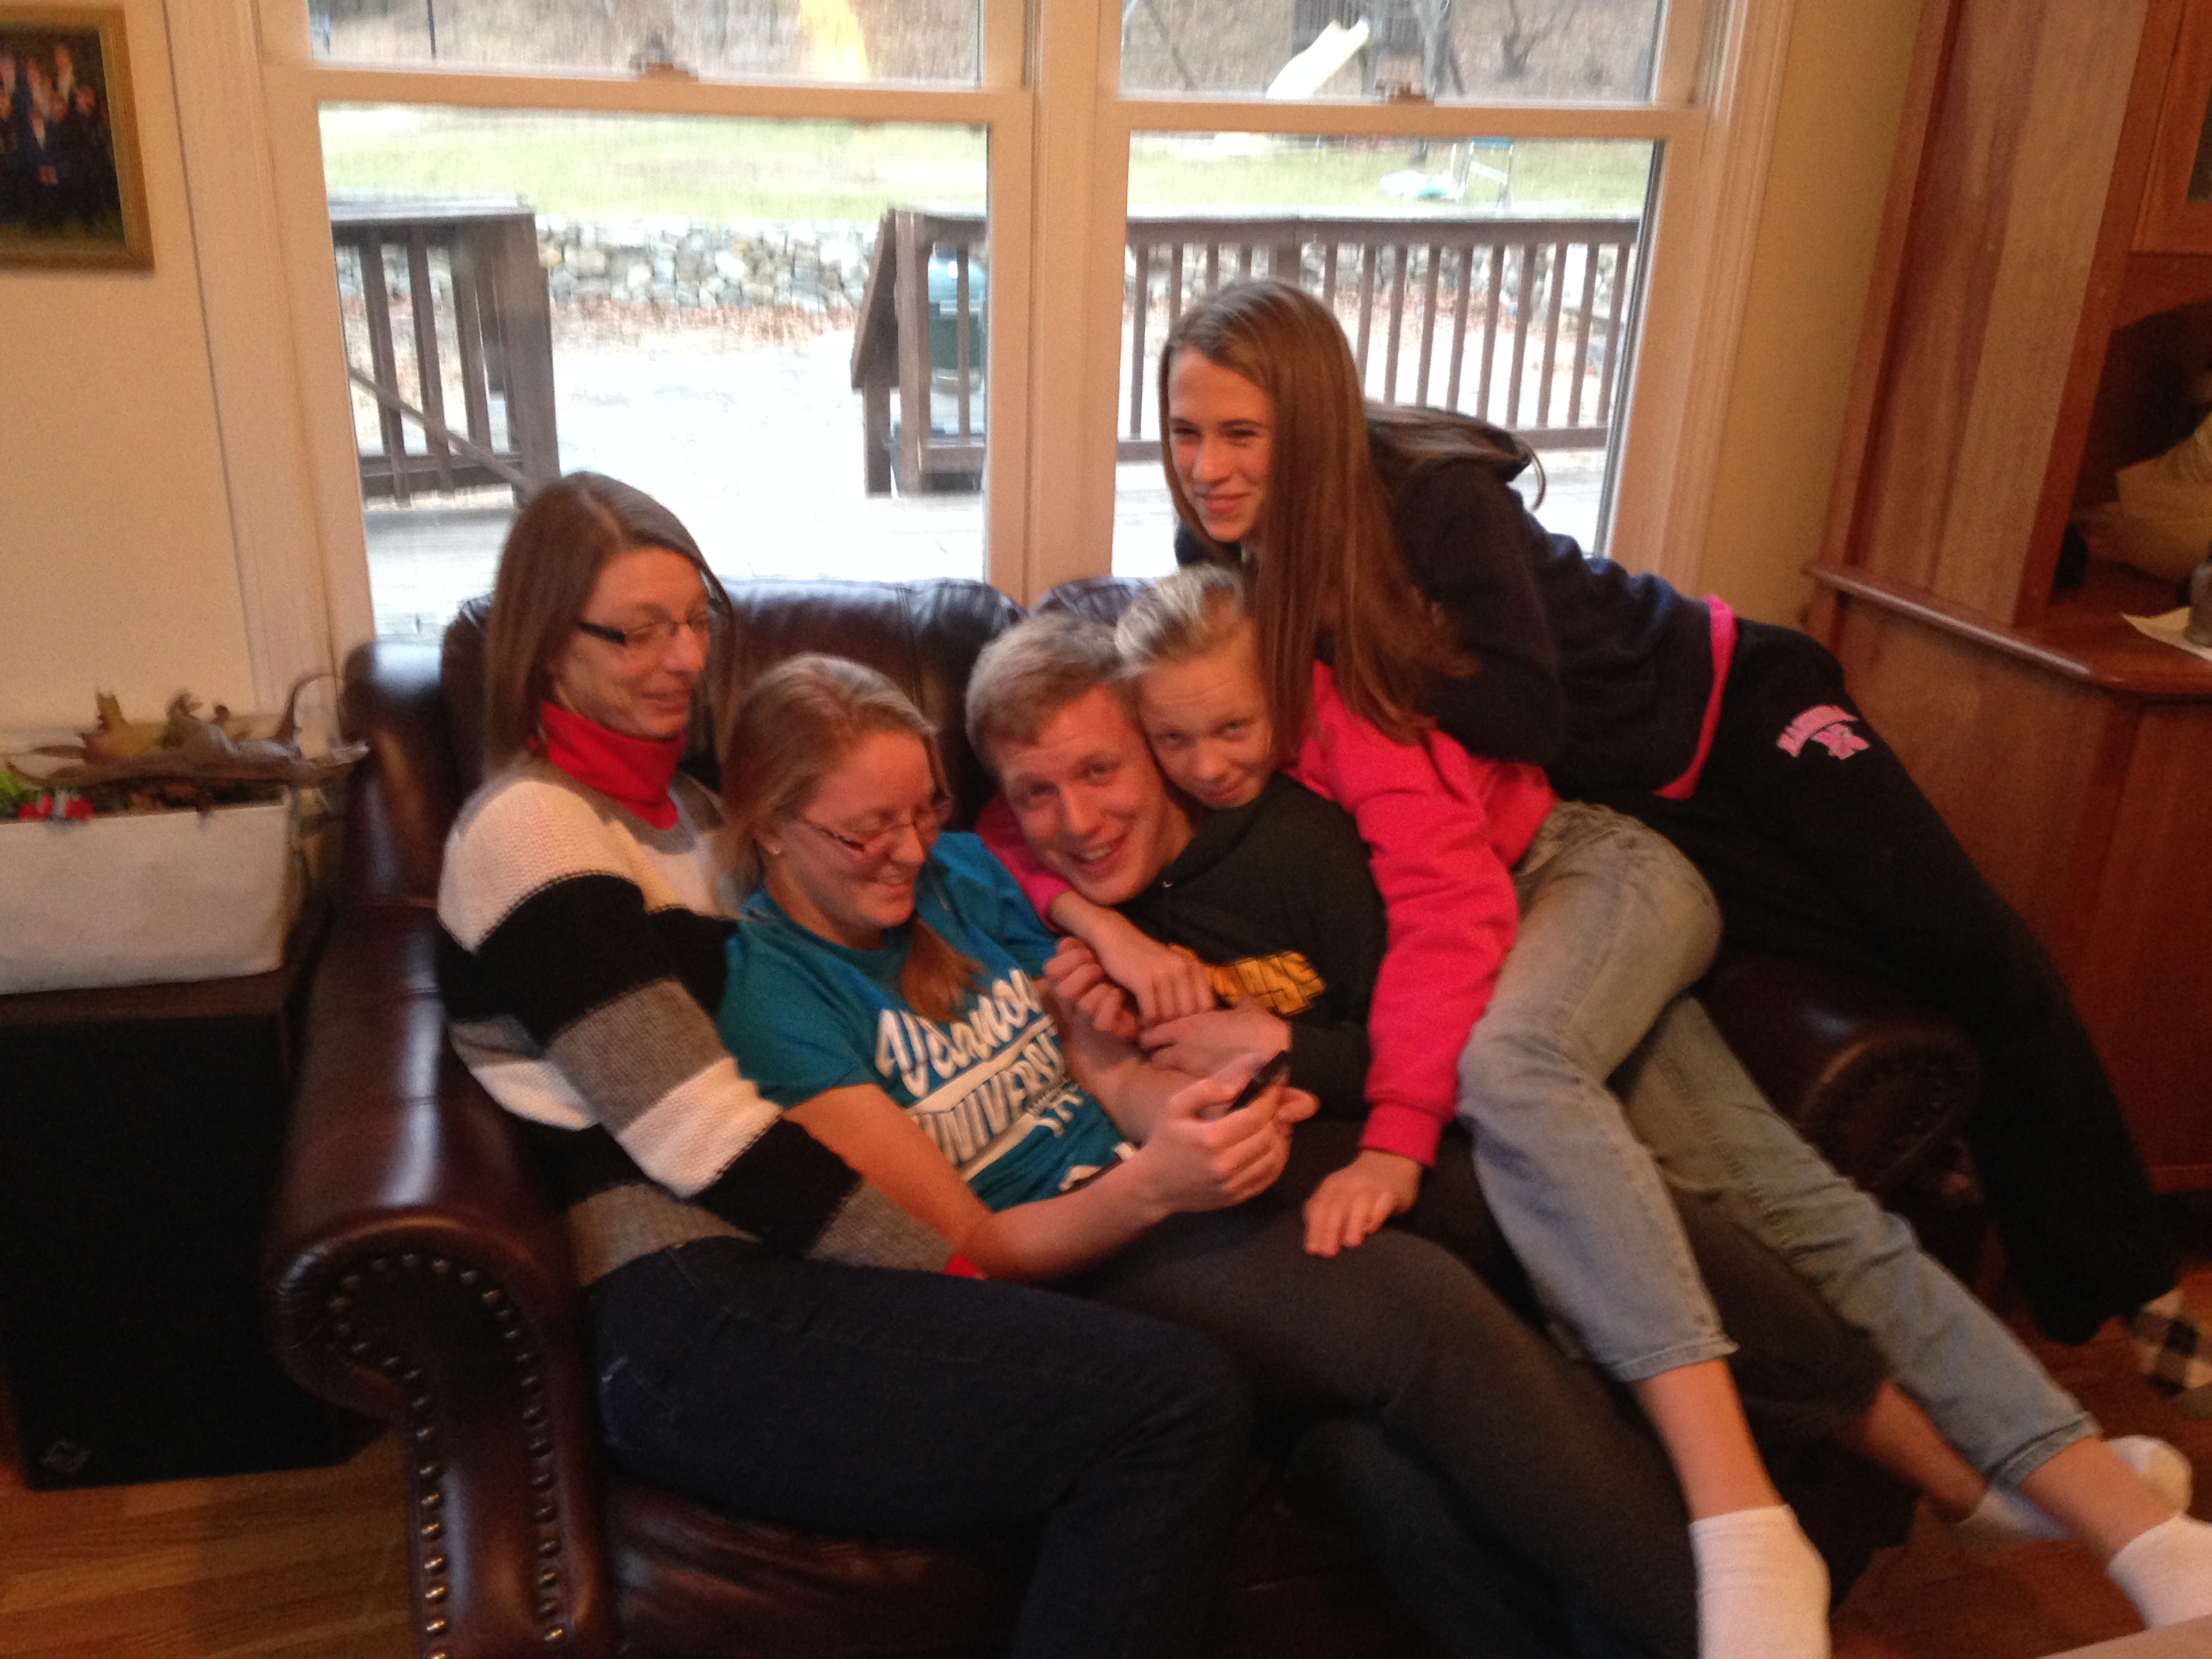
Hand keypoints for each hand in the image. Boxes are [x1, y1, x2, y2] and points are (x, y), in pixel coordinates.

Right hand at [1044, 937, 1138, 1042]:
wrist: (1124, 1014)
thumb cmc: (1105, 980)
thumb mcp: (1089, 960)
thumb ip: (1076, 948)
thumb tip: (1068, 943)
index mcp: (1060, 985)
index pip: (1051, 970)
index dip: (1069, 958)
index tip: (1088, 951)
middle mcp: (1068, 1006)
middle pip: (1063, 990)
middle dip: (1085, 973)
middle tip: (1100, 967)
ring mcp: (1084, 1022)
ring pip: (1084, 1006)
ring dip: (1102, 989)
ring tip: (1113, 983)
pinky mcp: (1103, 1033)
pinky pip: (1102, 1023)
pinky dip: (1112, 1004)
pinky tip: (1119, 995)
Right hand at [1090, 928, 1215, 1024]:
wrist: (1115, 937)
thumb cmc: (1142, 957)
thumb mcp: (1171, 966)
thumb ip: (1185, 985)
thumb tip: (1195, 1018)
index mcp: (1192, 966)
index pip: (1206, 1004)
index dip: (1194, 1018)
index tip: (1178, 1022)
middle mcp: (1182, 968)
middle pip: (1188, 1014)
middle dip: (1173, 1025)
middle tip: (1160, 1027)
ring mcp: (1164, 973)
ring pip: (1169, 1016)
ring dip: (1158, 1025)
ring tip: (1149, 1023)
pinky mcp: (1144, 980)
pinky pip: (1152, 1014)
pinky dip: (1146, 1021)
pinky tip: (1140, 1018)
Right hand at [1126, 1058, 1294, 1213]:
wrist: (1154, 1186)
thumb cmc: (1165, 1140)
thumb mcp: (1176, 1106)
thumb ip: (1207, 1090)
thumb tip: (1238, 1084)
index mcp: (1210, 1139)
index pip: (1256, 1114)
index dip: (1271, 1096)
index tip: (1275, 1081)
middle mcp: (1225, 1165)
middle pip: (1269, 1135)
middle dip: (1276, 1114)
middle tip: (1274, 1100)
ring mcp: (1232, 1185)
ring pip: (1274, 1156)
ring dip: (1280, 1136)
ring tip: (1274, 1120)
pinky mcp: (1237, 1197)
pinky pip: (1269, 1175)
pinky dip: (1277, 1157)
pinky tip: (1271, 1144)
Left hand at [1140, 1000, 1290, 1078]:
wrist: (1276, 1055)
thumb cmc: (1260, 1027)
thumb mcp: (1248, 1008)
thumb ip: (1238, 1004)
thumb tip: (1242, 1001)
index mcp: (1186, 1027)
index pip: (1150, 1034)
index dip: (1153, 1035)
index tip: (1161, 1036)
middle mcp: (1182, 1050)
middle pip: (1154, 1058)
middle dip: (1159, 1056)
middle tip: (1171, 1054)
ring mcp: (1192, 1072)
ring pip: (1169, 1074)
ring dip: (1174, 1071)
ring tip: (1188, 1068)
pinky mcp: (1204, 1088)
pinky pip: (1188, 1086)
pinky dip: (1191, 1084)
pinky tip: (1203, 1080)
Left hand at [1302, 1150, 1421, 1256]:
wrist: (1390, 1162)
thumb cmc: (1358, 1186)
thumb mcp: (1336, 1192)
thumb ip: (1323, 1209)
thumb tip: (1312, 1238)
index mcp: (1332, 1185)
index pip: (1319, 1207)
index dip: (1315, 1228)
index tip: (1313, 1250)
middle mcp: (1350, 1184)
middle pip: (1337, 1206)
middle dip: (1330, 1229)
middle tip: (1328, 1252)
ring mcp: (1371, 1187)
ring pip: (1360, 1204)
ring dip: (1354, 1223)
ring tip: (1351, 1243)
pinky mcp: (1391, 1192)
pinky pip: (1383, 1204)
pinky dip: (1377, 1216)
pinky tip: (1372, 1229)